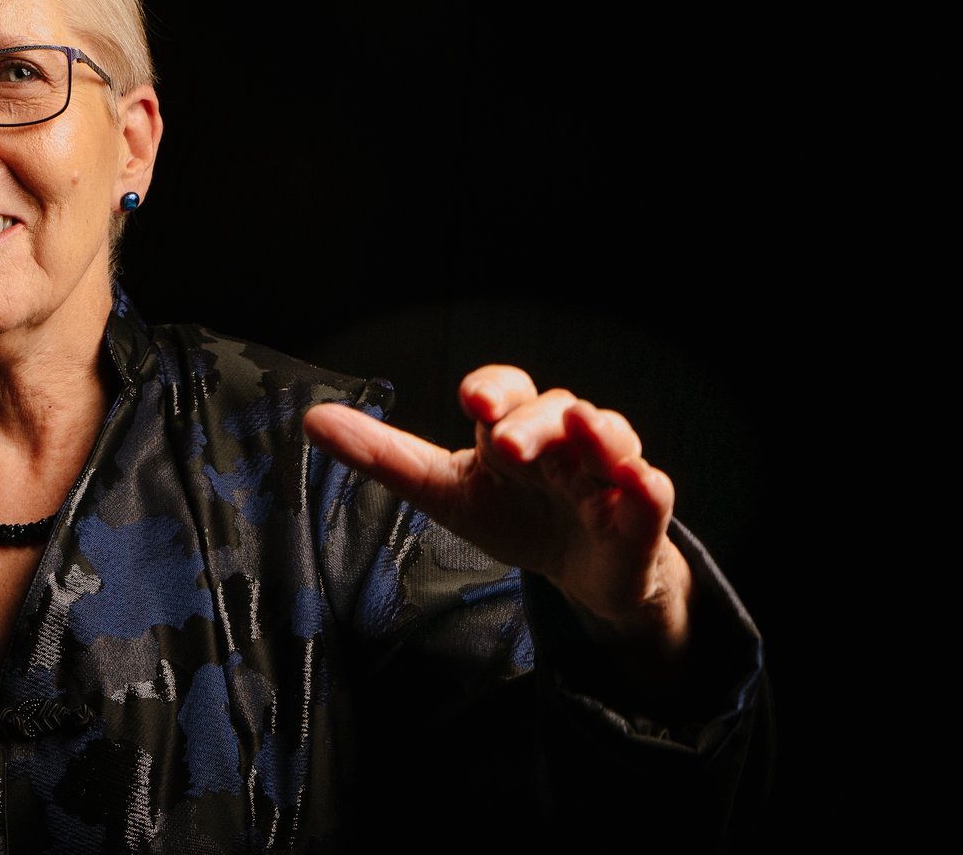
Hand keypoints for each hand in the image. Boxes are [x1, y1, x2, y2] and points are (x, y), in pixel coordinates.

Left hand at [303, 365, 692, 658]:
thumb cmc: (512, 515)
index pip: (507, 390)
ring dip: (597, 434)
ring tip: (584, 430)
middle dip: (533, 423)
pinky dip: (645, 487)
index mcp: (513, 427)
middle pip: (554, 412)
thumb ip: (383, 457)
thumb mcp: (442, 490)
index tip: (473, 400)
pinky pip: (652, 494)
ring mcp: (606, 474)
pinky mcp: (640, 517)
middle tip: (508, 443)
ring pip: (610, 439)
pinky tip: (639, 482)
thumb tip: (311, 419)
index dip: (494, 389)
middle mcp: (563, 439)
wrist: (579, 573)